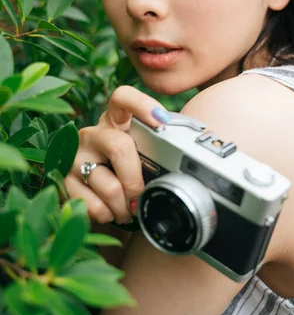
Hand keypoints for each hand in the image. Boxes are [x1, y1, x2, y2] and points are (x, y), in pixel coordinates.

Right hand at [64, 86, 169, 224]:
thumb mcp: (142, 153)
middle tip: (142, 196)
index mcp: (115, 121)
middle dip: (136, 180)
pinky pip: (93, 205)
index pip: (123, 98)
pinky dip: (107, 215)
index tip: (161, 118)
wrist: (96, 197)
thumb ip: (162, 148)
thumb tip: (207, 145)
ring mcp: (76, 157)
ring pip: (109, 186)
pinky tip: (110, 212)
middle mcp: (93, 134)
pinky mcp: (64, 182)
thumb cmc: (127, 171)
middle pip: (119, 147)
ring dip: (124, 207)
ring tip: (127, 210)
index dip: (141, 104)